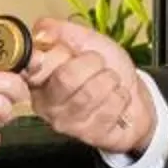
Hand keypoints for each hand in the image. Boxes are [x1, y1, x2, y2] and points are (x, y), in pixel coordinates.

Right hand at [25, 18, 152, 156]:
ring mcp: (66, 122)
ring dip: (109, 81)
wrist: (134, 93)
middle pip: (66, 77)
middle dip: (92, 64)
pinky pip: (108, 110)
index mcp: (36, 77)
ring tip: (109, 81)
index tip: (67, 52)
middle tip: (98, 64)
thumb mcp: (84, 39)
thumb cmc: (106, 67)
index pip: (34, 63)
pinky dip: (120, 97)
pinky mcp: (87, 136)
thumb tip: (40, 33)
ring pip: (90, 94)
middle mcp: (45, 103)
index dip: (56, 55)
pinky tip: (116, 98)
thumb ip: (59, 31)